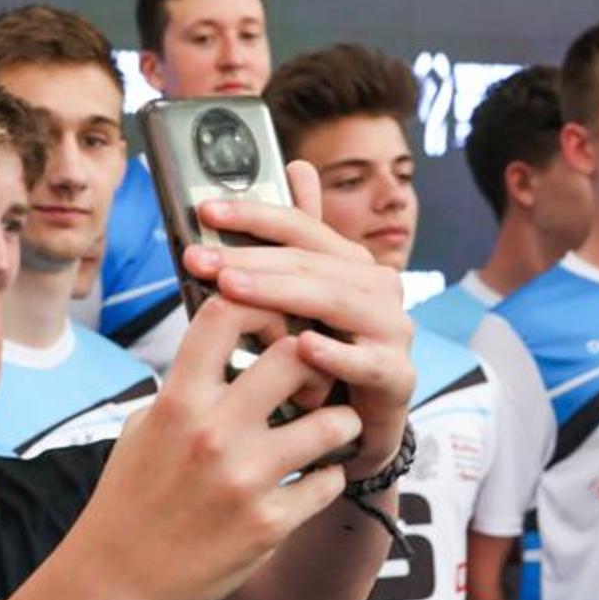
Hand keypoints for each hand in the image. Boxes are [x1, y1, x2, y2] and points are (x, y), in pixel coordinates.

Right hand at [68, 292, 363, 599]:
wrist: (113, 581)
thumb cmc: (128, 497)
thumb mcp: (144, 426)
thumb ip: (187, 384)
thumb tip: (227, 344)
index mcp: (177, 400)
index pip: (225, 313)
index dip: (260, 306)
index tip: (271, 328)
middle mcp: (212, 433)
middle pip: (294, 355)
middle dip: (315, 362)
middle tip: (313, 382)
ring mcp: (245, 480)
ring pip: (333, 421)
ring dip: (339, 422)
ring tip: (327, 431)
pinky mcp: (269, 525)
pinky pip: (330, 482)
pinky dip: (328, 478)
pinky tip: (311, 481)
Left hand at [181, 160, 414, 478]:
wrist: (354, 429)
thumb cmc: (318, 362)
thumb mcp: (290, 308)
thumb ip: (286, 250)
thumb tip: (296, 170)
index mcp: (350, 262)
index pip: (301, 226)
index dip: (253, 215)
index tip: (205, 210)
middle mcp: (377, 287)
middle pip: (310, 263)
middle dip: (250, 259)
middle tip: (200, 260)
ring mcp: (391, 329)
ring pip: (335, 301)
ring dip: (280, 293)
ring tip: (231, 288)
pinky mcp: (398, 375)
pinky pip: (365, 362)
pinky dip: (334, 353)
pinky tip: (302, 346)